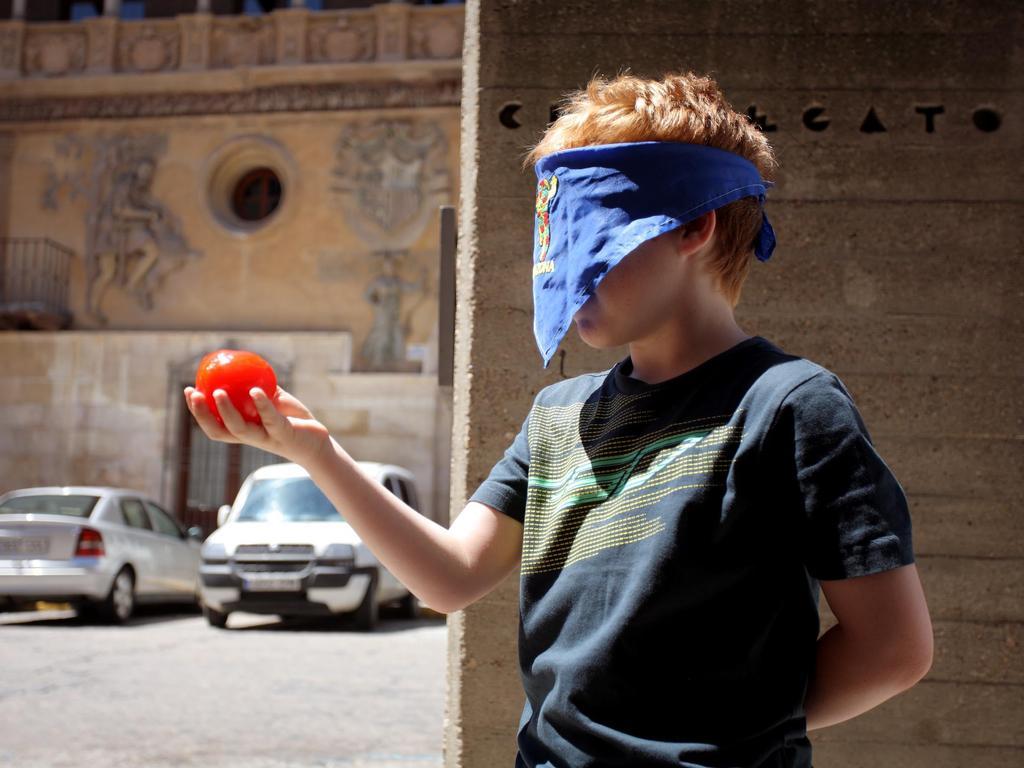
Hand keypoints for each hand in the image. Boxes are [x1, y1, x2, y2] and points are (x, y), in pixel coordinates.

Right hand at [183, 385, 330, 468]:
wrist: (317, 440)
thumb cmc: (292, 419)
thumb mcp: (274, 400)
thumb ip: (259, 387)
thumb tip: (242, 364)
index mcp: (243, 430)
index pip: (214, 425)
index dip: (198, 411)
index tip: (188, 390)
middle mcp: (251, 438)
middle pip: (219, 431)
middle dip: (202, 414)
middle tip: (193, 393)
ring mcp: (267, 439)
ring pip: (240, 430)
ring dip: (226, 412)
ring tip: (218, 392)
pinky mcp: (284, 436)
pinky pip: (271, 420)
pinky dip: (262, 405)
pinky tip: (255, 391)